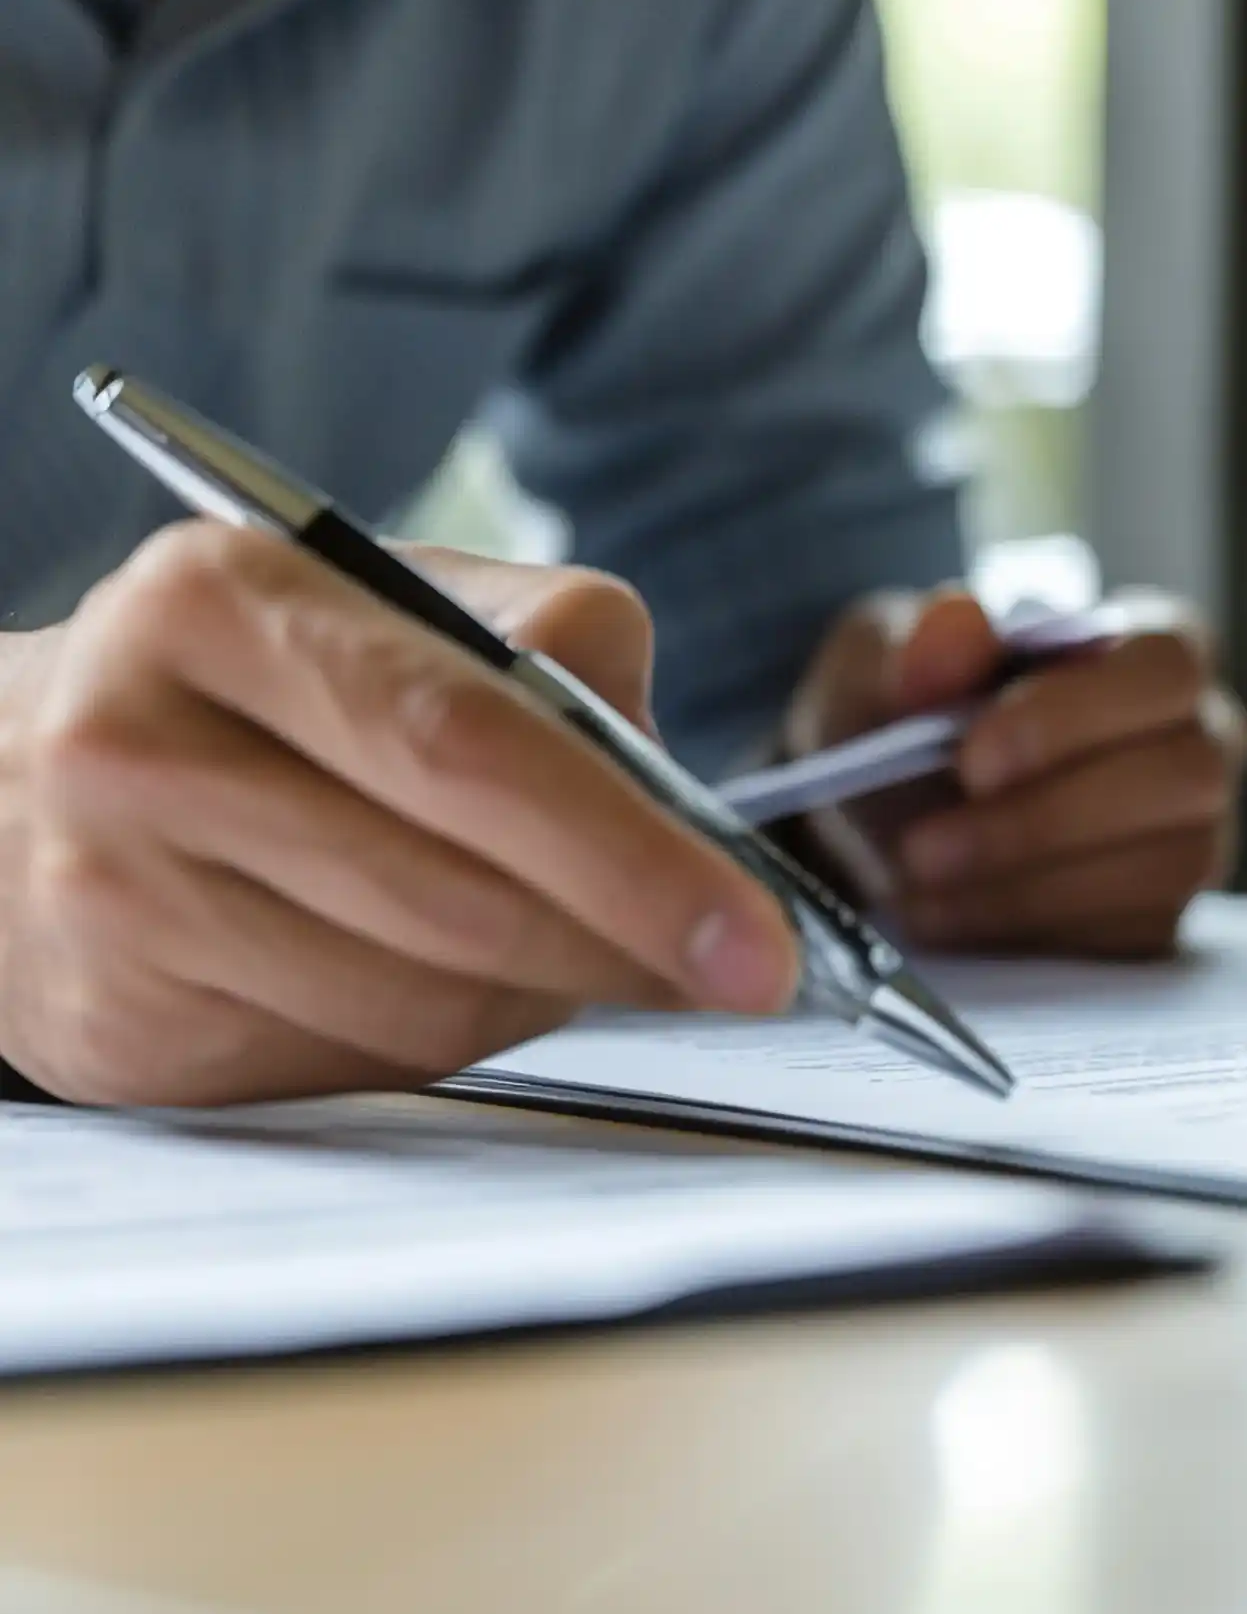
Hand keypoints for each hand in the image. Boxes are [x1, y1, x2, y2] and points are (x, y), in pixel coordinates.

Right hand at [0, 525, 799, 1106]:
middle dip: (627, 945)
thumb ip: (553, 647)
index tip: (755, 938)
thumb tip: (674, 788)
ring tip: (581, 945)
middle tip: (741, 971)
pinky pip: (364, 1060)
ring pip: (422, 999)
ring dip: (544, 990)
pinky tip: (454, 974)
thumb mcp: (388, 602)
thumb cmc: (255, 685)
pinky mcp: (123, 1028)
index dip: (632, 855)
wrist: (1, 787)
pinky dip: (452, 1033)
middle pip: (455, 894)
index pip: (466, 744)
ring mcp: (114, 900)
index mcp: (222, 602)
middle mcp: (138, 746)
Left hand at [785, 587, 1246, 956]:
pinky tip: (948, 914)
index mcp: (1157, 645)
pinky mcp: (1165, 914)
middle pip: (1184, 774)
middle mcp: (1203, 736)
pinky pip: (1129, 936)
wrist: (887, 814)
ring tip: (920, 880)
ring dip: (1028, 883)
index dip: (1077, 713)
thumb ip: (916, 642)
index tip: (973, 758)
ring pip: (1161, 868)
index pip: (1167, 664)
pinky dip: (1029, 930)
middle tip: (926, 844)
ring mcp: (1197, 832)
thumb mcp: (883, 662)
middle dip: (1046, 818)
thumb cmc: (907, 714)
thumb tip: (959, 625)